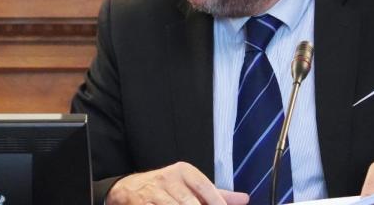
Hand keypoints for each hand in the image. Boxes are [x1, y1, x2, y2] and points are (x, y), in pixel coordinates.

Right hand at [106, 161, 249, 204]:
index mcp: (184, 171)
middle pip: (190, 203)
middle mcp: (168, 178)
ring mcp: (154, 192)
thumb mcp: (190, 185)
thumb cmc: (166, 188)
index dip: (217, 203)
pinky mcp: (142, 203)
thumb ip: (217, 194)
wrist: (128, 188)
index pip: (205, 188)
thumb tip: (245, 199)